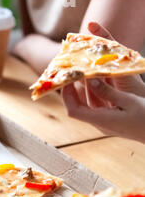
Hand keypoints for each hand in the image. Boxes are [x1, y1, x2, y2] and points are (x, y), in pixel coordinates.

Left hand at [62, 22, 144, 142]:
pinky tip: (98, 80)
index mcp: (102, 121)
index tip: (66, 80)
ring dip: (84, 89)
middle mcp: (100, 124)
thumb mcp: (130, 101)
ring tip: (83, 72)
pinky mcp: (113, 119)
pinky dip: (96, 92)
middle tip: (72, 73)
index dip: (66, 95)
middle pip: (78, 107)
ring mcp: (106, 122)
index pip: (73, 110)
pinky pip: (99, 105)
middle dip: (72, 90)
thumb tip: (90, 81)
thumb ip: (108, 91)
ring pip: (88, 104)